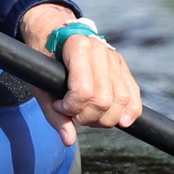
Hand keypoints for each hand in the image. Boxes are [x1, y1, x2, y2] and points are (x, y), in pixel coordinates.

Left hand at [18, 2, 142, 146]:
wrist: (54, 34)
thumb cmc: (44, 59)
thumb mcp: (40, 83)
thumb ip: (53, 113)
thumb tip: (68, 139)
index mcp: (77, 47)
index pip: (84, 91)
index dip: (71, 107)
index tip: (60, 106)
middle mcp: (99, 50)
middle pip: (104, 100)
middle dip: (88, 116)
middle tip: (74, 115)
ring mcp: (113, 58)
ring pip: (121, 100)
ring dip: (106, 119)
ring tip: (89, 115)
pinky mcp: (122, 66)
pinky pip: (133, 95)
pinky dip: (130, 112)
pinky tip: (121, 121)